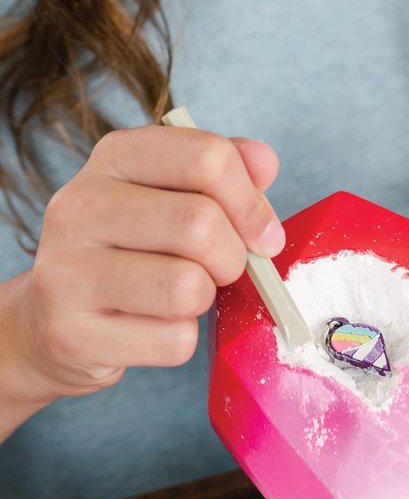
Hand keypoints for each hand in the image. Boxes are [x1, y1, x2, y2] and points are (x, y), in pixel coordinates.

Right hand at [11, 125, 282, 406]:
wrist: (54, 320)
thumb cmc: (134, 252)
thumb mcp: (175, 197)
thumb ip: (224, 174)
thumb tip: (264, 161)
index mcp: (115, 158)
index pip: (206, 157)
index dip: (252, 203)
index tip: (263, 235)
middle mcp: (80, 205)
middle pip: (201, 223)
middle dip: (233, 258)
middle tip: (223, 271)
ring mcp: (67, 270)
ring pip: (188, 286)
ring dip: (205, 299)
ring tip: (183, 296)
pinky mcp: (71, 333)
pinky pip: (174, 340)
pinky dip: (181, 341)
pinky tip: (150, 329)